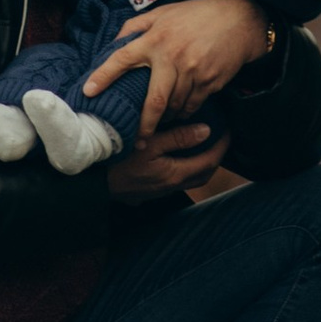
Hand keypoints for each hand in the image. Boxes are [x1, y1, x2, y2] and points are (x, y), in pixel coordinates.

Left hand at [86, 0, 267, 132]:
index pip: (123, 58)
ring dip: (166, 117)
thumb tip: (115, 43)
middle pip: (153, 101)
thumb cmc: (197, 15)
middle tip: (135, 140)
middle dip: (143, 125)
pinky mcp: (209, 82)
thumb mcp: (164, 12)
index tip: (89, 91)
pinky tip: (181, 109)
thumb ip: (138, 26)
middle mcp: (172, 56)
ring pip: (173, 106)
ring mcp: (192, 71)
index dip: (104, 75)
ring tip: (161, 120)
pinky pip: (192, 105)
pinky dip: (184, 111)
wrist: (240, 20)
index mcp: (156, 38)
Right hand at [105, 118, 231, 202]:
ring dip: (198, 163)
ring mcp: (158, 190)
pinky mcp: (147, 191)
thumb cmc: (119, 158)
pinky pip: (174, 180)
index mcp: (174, 174)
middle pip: (202, 174)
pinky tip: (175, 155)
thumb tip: (206, 130)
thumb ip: (178, 137)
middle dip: (214, 157)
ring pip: (188, 178)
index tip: (229, 130)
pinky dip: (183, 167)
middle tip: (219, 138)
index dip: (221, 146)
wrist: (92, 181)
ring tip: (200, 143)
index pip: (208, 161)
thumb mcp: (149, 142)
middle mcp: (170, 186)